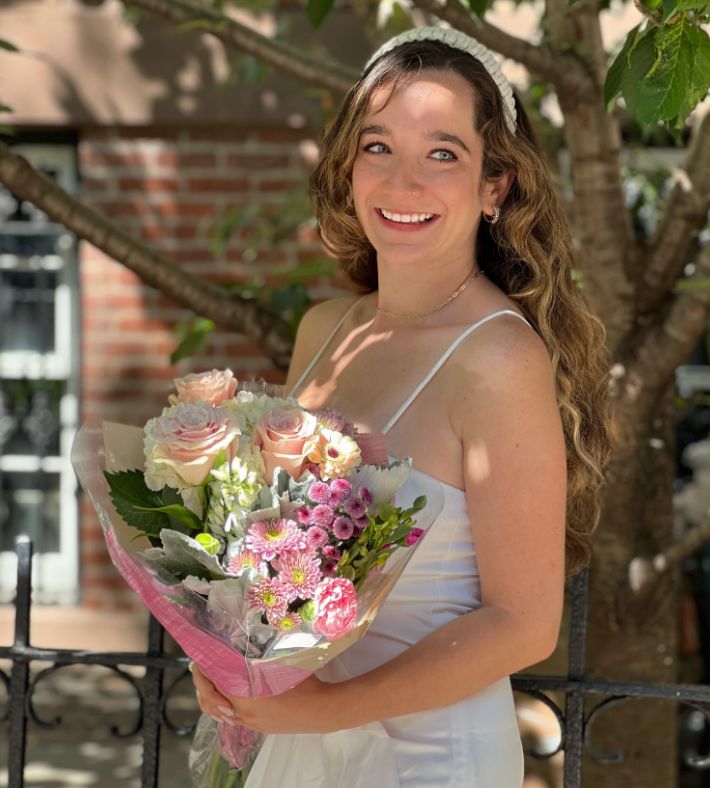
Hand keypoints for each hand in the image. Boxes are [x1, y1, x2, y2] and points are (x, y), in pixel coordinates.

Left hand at [190, 663, 338, 733]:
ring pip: (217, 713)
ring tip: (208, 681)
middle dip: (201, 684)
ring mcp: (249, 723)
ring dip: (209, 697)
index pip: (214, 684)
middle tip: (199, 667)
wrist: (321, 710)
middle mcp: (243, 714)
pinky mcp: (256, 727)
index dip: (202, 672)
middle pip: (210, 701)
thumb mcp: (281, 662)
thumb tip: (245, 637)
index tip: (198, 657)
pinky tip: (226, 695)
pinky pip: (230, 718)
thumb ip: (260, 654)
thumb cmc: (304, 683)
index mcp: (247, 697)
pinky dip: (222, 706)